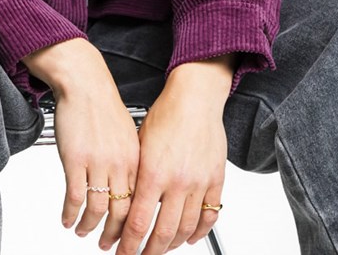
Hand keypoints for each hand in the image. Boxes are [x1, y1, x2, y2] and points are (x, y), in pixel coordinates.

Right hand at [21, 38, 139, 241]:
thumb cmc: (102, 104)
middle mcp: (120, 163)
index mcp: (135, 158)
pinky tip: (67, 219)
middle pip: (121, 212)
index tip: (129, 238)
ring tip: (82, 232)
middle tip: (108, 246)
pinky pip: (75, 197)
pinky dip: (70, 214)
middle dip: (114, 236)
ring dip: (89, 227)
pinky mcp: (75, 160)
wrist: (84, 82)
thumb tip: (129, 187)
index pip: (140, 203)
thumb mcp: (126, 134)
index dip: (134, 225)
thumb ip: (129, 161)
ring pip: (97, 210)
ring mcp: (98, 163)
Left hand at [113, 55, 234, 253]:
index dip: (128, 245)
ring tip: (162, 248)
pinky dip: (200, 231)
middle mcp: (177, 182)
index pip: (138, 223)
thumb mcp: (139, 144)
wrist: (195, 98)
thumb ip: (135, 176)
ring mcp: (199, 183)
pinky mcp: (215, 180)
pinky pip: (210, 215)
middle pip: (162, 233)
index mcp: (154, 173)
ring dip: (172, 244)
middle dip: (148, 252)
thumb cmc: (166, 114)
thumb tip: (125, 203)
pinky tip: (191, 237)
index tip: (121, 252)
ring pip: (187, 229)